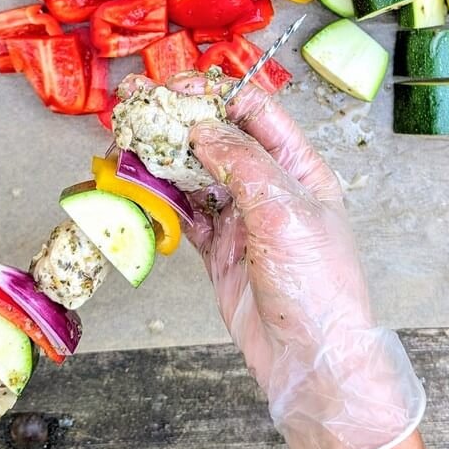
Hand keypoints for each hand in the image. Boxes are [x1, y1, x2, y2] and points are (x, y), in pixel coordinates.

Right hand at [164, 73, 426, 448]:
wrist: (311, 359)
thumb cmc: (319, 287)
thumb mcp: (285, 212)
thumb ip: (243, 164)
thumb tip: (204, 128)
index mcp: (299, 169)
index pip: (256, 113)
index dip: (216, 95)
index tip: (177, 89)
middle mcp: (270, 188)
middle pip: (220, 139)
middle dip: (181, 120)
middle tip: (140, 106)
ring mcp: (243, 220)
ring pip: (197, 176)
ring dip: (165, 158)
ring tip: (129, 140)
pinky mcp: (220, 252)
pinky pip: (187, 215)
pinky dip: (163, 201)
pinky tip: (141, 187)